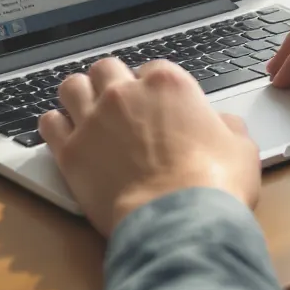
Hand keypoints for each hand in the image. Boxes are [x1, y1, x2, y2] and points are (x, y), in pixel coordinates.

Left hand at [38, 58, 260, 236]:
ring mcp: (93, 120)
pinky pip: (48, 123)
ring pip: (71, 86)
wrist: (178, 220)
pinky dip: (55, 126)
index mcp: (167, 84)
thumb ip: (227, 127)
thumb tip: (224, 125)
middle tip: (118, 104)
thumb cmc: (213, 184)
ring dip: (78, 96)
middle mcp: (125, 93)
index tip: (154, 105)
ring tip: (86, 112)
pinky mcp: (71, 150)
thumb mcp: (241, 148)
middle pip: (106, 69)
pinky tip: (64, 135)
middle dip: (111, 83)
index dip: (152, 87)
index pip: (151, 69)